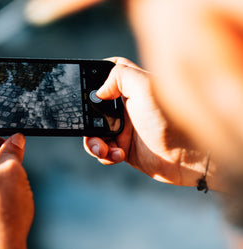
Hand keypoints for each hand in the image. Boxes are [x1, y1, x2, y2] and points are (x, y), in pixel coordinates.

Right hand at [84, 57, 221, 189]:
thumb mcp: (146, 87)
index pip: (108, 73)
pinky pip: (103, 150)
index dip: (94, 77)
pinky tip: (118, 155)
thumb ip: (121, 76)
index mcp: (131, 87)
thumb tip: (100, 91)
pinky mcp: (124, 147)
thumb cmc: (171, 120)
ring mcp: (124, 128)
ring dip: (93, 142)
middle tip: (88, 126)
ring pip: (94, 131)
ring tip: (103, 149)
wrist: (187, 157)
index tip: (84, 87)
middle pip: (93, 106)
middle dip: (86, 118)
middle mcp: (126, 106)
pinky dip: (105, 154)